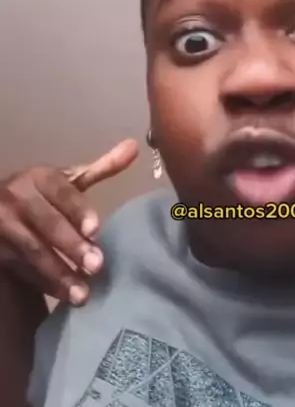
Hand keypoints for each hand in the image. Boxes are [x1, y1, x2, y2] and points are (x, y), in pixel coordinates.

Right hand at [0, 139, 138, 304]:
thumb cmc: (42, 196)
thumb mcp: (67, 180)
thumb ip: (101, 168)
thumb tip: (135, 147)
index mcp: (40, 177)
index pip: (61, 192)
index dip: (78, 210)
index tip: (95, 229)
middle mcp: (17, 196)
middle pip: (47, 223)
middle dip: (72, 245)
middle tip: (97, 265)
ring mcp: (2, 224)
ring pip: (32, 250)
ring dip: (58, 273)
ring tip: (83, 292)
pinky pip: (22, 268)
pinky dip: (44, 283)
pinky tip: (64, 295)